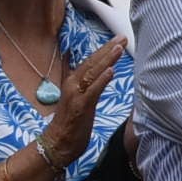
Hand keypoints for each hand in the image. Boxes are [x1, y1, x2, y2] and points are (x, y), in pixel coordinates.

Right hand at [38, 38, 127, 168]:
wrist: (58, 142)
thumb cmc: (70, 121)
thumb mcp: (76, 96)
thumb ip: (80, 78)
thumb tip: (85, 62)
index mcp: (73, 81)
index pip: (91, 62)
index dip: (104, 50)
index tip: (119, 39)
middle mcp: (73, 84)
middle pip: (93, 63)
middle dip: (108, 49)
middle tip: (123, 38)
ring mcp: (76, 95)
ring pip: (93, 73)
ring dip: (106, 60)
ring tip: (119, 48)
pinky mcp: (80, 106)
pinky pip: (92, 91)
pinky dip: (101, 80)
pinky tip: (111, 71)